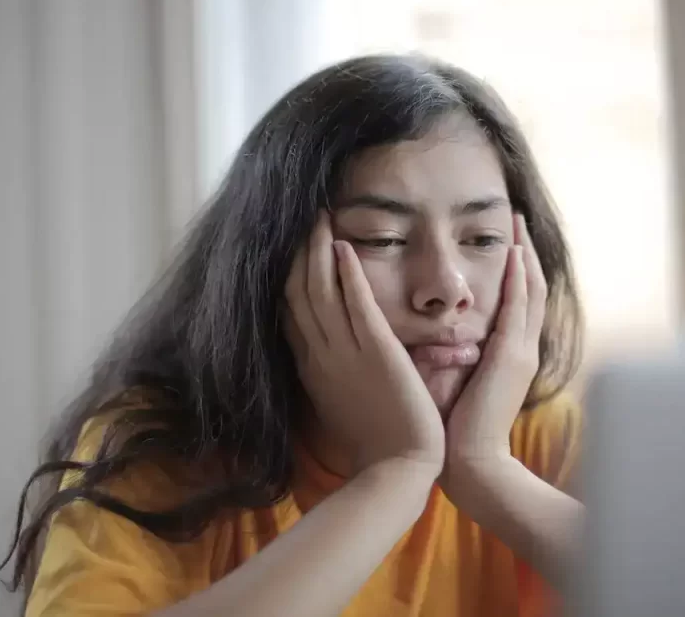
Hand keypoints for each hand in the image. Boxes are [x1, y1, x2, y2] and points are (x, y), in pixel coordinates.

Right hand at [284, 211, 444, 476]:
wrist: (398, 469)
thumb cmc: (375, 441)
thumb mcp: (340, 401)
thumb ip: (329, 372)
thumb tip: (323, 351)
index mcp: (312, 367)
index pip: (289, 312)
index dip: (287, 276)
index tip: (289, 248)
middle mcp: (320, 354)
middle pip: (297, 292)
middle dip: (298, 252)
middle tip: (303, 218)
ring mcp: (346, 353)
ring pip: (320, 291)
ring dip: (318, 250)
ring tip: (320, 216)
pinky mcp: (378, 352)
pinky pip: (357, 304)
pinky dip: (347, 273)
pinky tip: (343, 244)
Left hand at [441, 214, 546, 482]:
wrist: (472, 464)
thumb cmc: (454, 429)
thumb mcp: (454, 381)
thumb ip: (448, 354)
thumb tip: (429, 336)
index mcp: (506, 354)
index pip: (515, 301)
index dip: (513, 270)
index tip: (503, 241)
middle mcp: (520, 348)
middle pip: (529, 288)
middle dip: (523, 251)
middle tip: (515, 218)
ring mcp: (520, 351)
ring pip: (530, 290)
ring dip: (524, 254)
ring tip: (517, 224)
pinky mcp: (511, 357)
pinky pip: (519, 307)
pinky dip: (519, 278)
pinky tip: (515, 253)